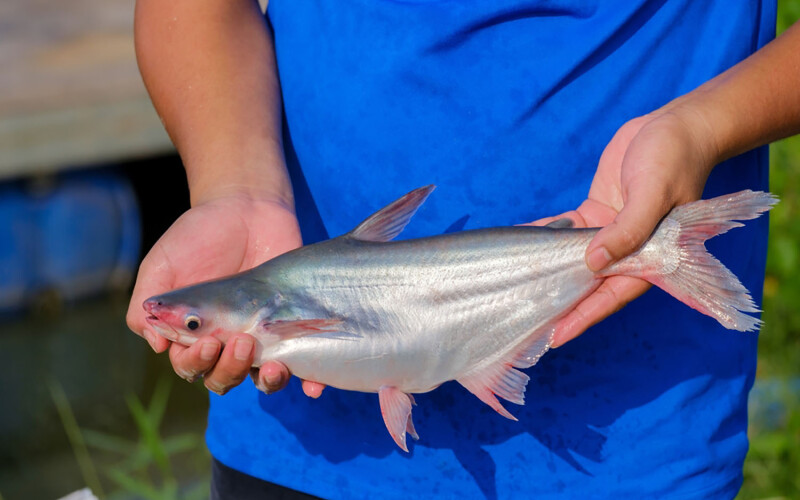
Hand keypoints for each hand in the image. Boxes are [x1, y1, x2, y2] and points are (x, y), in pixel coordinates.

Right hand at [126, 192, 325, 397]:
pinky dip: (310, 380)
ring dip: (268, 381)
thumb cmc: (198, 236)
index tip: (208, 341)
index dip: (197, 363)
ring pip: (262, 378)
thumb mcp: (163, 264)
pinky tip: (314, 386)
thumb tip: (157, 345)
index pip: (191, 366)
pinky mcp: (294, 326)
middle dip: (231, 369)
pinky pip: (303, 361)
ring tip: (275, 366)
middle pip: (225, 378)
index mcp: (192, 333)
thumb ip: (148, 305)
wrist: (246, 207)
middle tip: (242, 340)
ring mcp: (262, 336)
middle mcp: (226, 341)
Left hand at [533, 109, 717, 346]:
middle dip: (561, 303)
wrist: (676, 125)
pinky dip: (545, 235)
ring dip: (549, 271)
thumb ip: (627, 229)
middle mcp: (628, 249)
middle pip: (589, 284)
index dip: (583, 317)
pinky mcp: (596, 211)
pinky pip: (566, 229)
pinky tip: (521, 241)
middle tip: (528, 323)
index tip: (555, 337)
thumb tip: (593, 263)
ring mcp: (609, 231)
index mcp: (649, 255)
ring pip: (574, 259)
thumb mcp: (653, 193)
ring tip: (518, 290)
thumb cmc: (674, 159)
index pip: (611, 295)